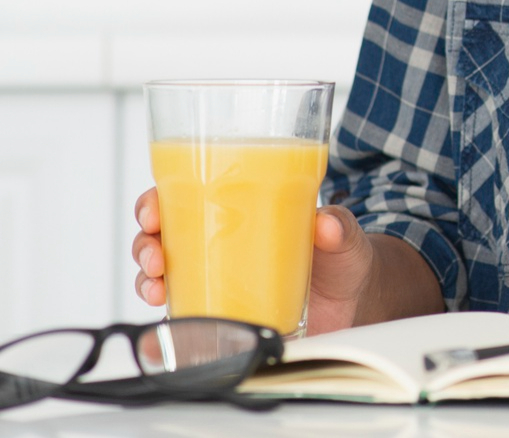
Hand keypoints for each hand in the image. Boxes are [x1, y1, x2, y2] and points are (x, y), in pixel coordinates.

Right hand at [132, 189, 379, 334]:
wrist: (354, 301)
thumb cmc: (341, 258)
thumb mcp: (343, 236)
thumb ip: (339, 227)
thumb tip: (327, 224)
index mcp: (239, 211)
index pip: (183, 198)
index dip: (156, 202)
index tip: (154, 213)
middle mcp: (218, 243)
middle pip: (161, 236)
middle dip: (145, 244)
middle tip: (156, 256)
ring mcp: (215, 280)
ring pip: (161, 274)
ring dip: (147, 279)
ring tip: (158, 286)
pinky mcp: (220, 314)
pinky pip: (181, 314)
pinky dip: (167, 317)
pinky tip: (167, 320)